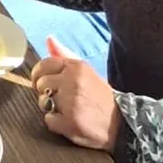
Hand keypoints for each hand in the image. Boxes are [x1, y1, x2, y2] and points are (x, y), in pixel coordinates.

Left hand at [31, 37, 121, 152]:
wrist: (122, 123)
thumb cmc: (99, 96)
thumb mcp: (86, 72)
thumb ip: (65, 55)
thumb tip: (49, 39)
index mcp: (77, 67)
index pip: (44, 64)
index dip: (39, 74)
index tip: (43, 81)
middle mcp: (73, 82)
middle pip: (41, 84)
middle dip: (47, 92)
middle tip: (63, 99)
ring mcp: (71, 103)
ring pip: (43, 102)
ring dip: (51, 108)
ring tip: (69, 110)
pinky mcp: (70, 122)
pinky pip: (49, 120)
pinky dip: (57, 123)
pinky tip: (70, 122)